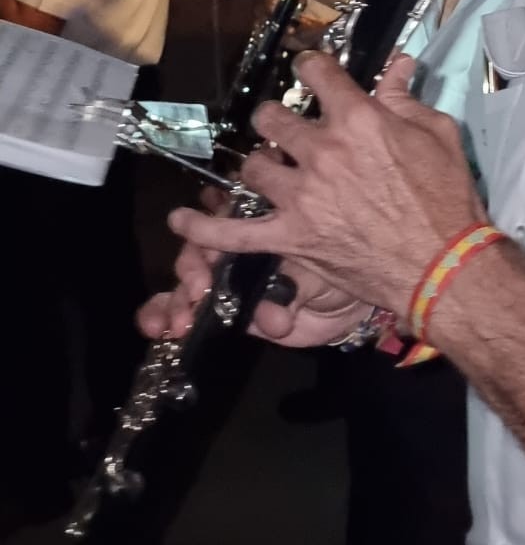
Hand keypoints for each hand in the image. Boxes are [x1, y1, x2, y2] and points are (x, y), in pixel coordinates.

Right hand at [138, 238, 369, 348]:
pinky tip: (156, 327)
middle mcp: (235, 244)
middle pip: (198, 246)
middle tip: (198, 292)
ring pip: (185, 277)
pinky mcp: (216, 308)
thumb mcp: (325, 273)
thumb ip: (297, 290)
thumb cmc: (342, 268)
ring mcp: (223, 276)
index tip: (216, 257)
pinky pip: (181, 306)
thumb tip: (274, 318)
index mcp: (260, 221)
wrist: (348, 306)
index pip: (225, 216)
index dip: (213, 233)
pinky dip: (162, 314)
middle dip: (192, 268)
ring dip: (174, 298)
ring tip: (177, 322)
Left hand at [167, 52, 486, 326]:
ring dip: (260, 164)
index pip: (318, 75)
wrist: (443, 265)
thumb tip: (397, 66)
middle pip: (275, 118)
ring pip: (255, 166)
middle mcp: (322, 151)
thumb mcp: (437, 135)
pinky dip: (204, 231)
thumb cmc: (447, 199)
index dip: (310, 67)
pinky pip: (235, 234)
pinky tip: (181, 223)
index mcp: (358, 119)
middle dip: (278, 119)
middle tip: (286, 128)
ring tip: (268, 169)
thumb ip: (407, 98)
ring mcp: (302, 196)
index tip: (308, 69)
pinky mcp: (292, 237)